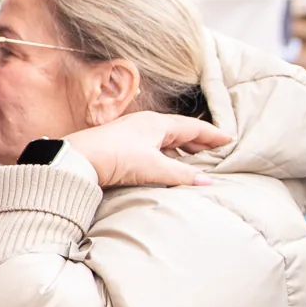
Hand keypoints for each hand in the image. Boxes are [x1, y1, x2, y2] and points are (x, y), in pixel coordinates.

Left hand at [61, 111, 229, 187]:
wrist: (76, 158)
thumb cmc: (115, 157)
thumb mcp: (153, 168)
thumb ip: (181, 176)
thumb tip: (207, 182)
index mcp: (157, 124)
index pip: (193, 127)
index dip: (212, 135)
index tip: (229, 139)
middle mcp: (146, 124)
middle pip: (179, 130)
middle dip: (198, 140)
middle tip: (215, 150)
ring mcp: (132, 132)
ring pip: (165, 138)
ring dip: (181, 147)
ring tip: (194, 158)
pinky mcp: (121, 144)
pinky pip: (152, 145)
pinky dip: (165, 152)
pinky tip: (165, 162)